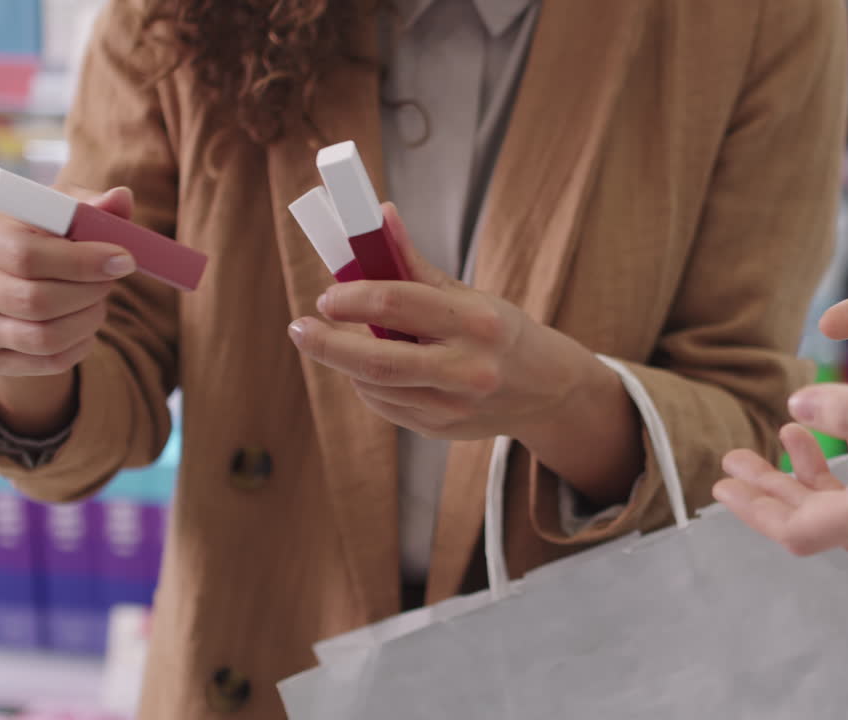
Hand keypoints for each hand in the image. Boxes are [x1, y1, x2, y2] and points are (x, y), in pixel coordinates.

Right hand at [0, 185, 137, 435]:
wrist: (9, 280)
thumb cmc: (41, 236)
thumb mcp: (59, 214)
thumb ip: (90, 206)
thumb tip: (120, 198)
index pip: (26, 255)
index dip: (82, 261)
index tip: (123, 260)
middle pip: (36, 299)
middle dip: (89, 291)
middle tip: (111, 281)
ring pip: (44, 336)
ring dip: (88, 319)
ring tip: (99, 300)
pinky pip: (49, 362)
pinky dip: (80, 345)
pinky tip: (85, 325)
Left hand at [289, 203, 643, 503]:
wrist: (547, 390)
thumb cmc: (501, 332)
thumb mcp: (469, 294)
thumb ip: (415, 265)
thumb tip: (378, 219)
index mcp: (477, 322)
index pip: (398, 303)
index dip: (352, 298)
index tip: (326, 297)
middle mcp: (469, 368)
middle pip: (377, 361)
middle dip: (328, 344)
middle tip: (300, 329)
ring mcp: (456, 406)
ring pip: (376, 386)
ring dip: (348, 363)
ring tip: (342, 343)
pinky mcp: (442, 430)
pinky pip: (387, 406)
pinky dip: (368, 385)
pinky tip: (370, 371)